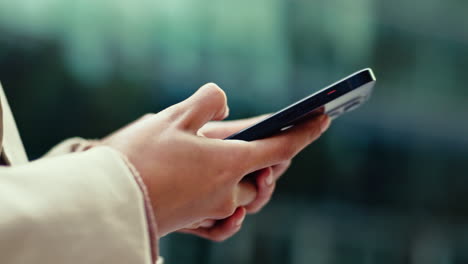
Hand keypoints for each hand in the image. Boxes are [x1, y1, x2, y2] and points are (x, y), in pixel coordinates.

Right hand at [102, 83, 330, 237]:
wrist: (104, 200)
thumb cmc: (138, 157)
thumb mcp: (173, 116)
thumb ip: (207, 102)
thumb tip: (223, 102)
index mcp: (227, 162)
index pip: (280, 148)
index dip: (304, 132)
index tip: (321, 120)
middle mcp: (225, 191)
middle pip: (264, 177)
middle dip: (274, 161)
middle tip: (277, 143)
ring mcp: (211, 211)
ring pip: (247, 199)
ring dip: (255, 184)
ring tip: (255, 167)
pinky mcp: (194, 223)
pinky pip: (225, 224)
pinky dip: (234, 215)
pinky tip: (235, 209)